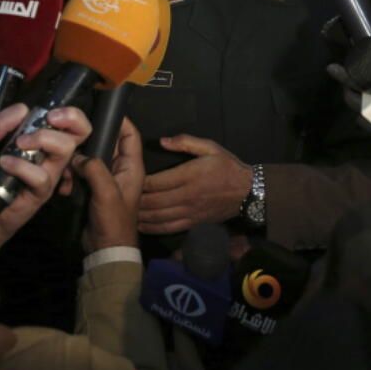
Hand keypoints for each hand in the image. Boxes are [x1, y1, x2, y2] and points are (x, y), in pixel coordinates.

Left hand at [0, 104, 91, 274]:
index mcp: (39, 138)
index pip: (62, 115)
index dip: (45, 107)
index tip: (20, 111)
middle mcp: (47, 155)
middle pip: (80, 129)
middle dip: (71, 116)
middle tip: (49, 117)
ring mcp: (45, 175)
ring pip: (66, 149)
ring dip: (45, 138)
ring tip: (19, 142)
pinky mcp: (36, 195)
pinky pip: (41, 178)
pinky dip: (23, 166)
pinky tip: (4, 165)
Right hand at [73, 117, 144, 251]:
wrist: (105, 250)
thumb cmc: (113, 222)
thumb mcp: (106, 192)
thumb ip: (95, 168)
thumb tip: (78, 155)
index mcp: (132, 167)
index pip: (130, 135)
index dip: (120, 120)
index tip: (102, 109)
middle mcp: (120, 169)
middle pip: (106, 143)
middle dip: (89, 139)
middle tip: (70, 133)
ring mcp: (106, 179)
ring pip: (90, 157)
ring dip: (76, 160)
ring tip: (65, 165)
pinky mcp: (93, 188)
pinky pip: (81, 172)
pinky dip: (72, 175)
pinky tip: (65, 183)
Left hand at [137, 135, 253, 234]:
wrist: (248, 192)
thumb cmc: (228, 167)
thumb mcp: (211, 147)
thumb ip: (186, 142)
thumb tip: (163, 141)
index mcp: (189, 175)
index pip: (156, 181)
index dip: (139, 182)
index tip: (128, 179)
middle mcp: (187, 196)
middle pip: (153, 201)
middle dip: (135, 200)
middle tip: (122, 197)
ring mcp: (189, 212)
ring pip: (158, 217)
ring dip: (141, 216)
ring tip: (127, 212)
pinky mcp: (193, 222)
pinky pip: (169, 227)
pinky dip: (153, 228)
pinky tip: (142, 226)